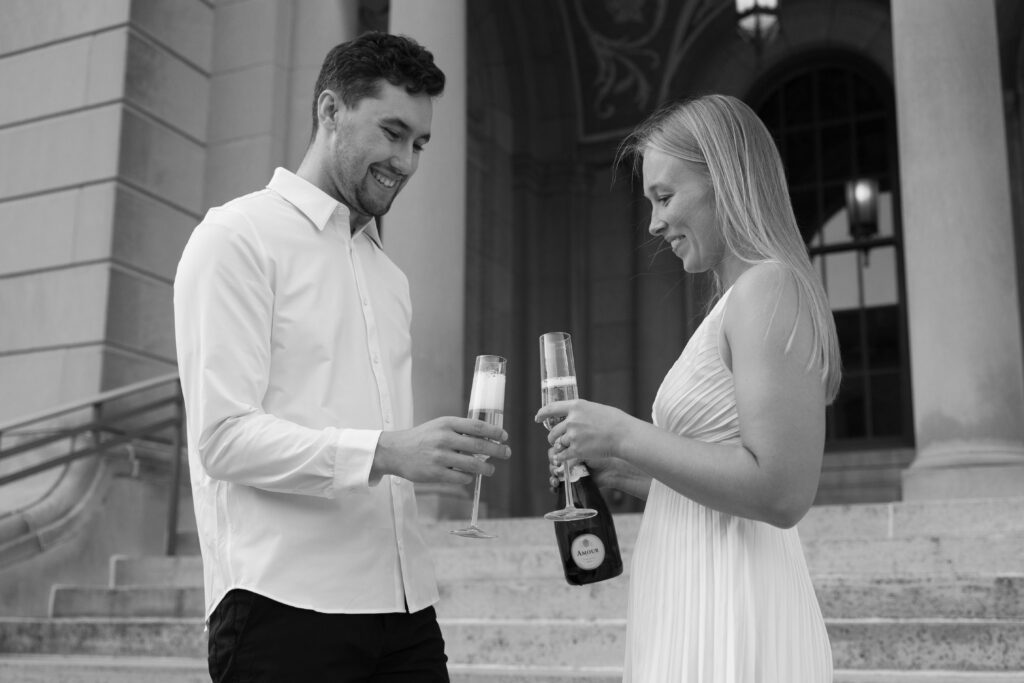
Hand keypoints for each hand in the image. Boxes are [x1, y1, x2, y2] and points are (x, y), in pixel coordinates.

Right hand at [372, 416, 509, 485]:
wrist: (395, 451)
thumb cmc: (422, 438)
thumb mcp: (439, 426)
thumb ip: (460, 430)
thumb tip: (486, 437)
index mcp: (447, 423)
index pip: (477, 426)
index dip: (494, 431)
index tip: (505, 436)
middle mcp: (444, 438)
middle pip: (479, 445)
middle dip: (497, 450)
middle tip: (506, 453)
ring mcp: (440, 456)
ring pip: (473, 464)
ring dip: (486, 468)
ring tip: (490, 469)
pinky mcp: (436, 473)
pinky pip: (461, 478)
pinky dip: (469, 477)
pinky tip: (469, 476)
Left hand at [535, 399, 628, 471]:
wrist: (623, 435)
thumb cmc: (615, 421)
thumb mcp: (595, 409)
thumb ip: (581, 412)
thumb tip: (572, 417)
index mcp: (576, 406)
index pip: (552, 408)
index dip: (542, 414)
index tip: (537, 418)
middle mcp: (572, 420)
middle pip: (553, 431)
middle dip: (553, 437)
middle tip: (556, 440)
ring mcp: (573, 436)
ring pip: (558, 443)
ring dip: (560, 446)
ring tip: (566, 448)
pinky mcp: (577, 450)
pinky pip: (562, 455)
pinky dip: (561, 457)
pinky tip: (561, 459)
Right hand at [546, 448, 631, 491]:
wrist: (613, 467)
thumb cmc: (602, 451)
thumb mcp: (584, 447)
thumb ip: (569, 450)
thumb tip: (556, 456)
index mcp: (572, 446)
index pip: (555, 449)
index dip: (553, 454)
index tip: (556, 457)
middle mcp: (570, 457)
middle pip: (553, 461)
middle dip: (552, 465)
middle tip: (556, 468)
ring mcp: (571, 470)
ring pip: (554, 473)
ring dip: (552, 476)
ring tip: (556, 479)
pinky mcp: (573, 482)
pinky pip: (560, 485)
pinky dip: (554, 486)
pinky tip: (555, 486)